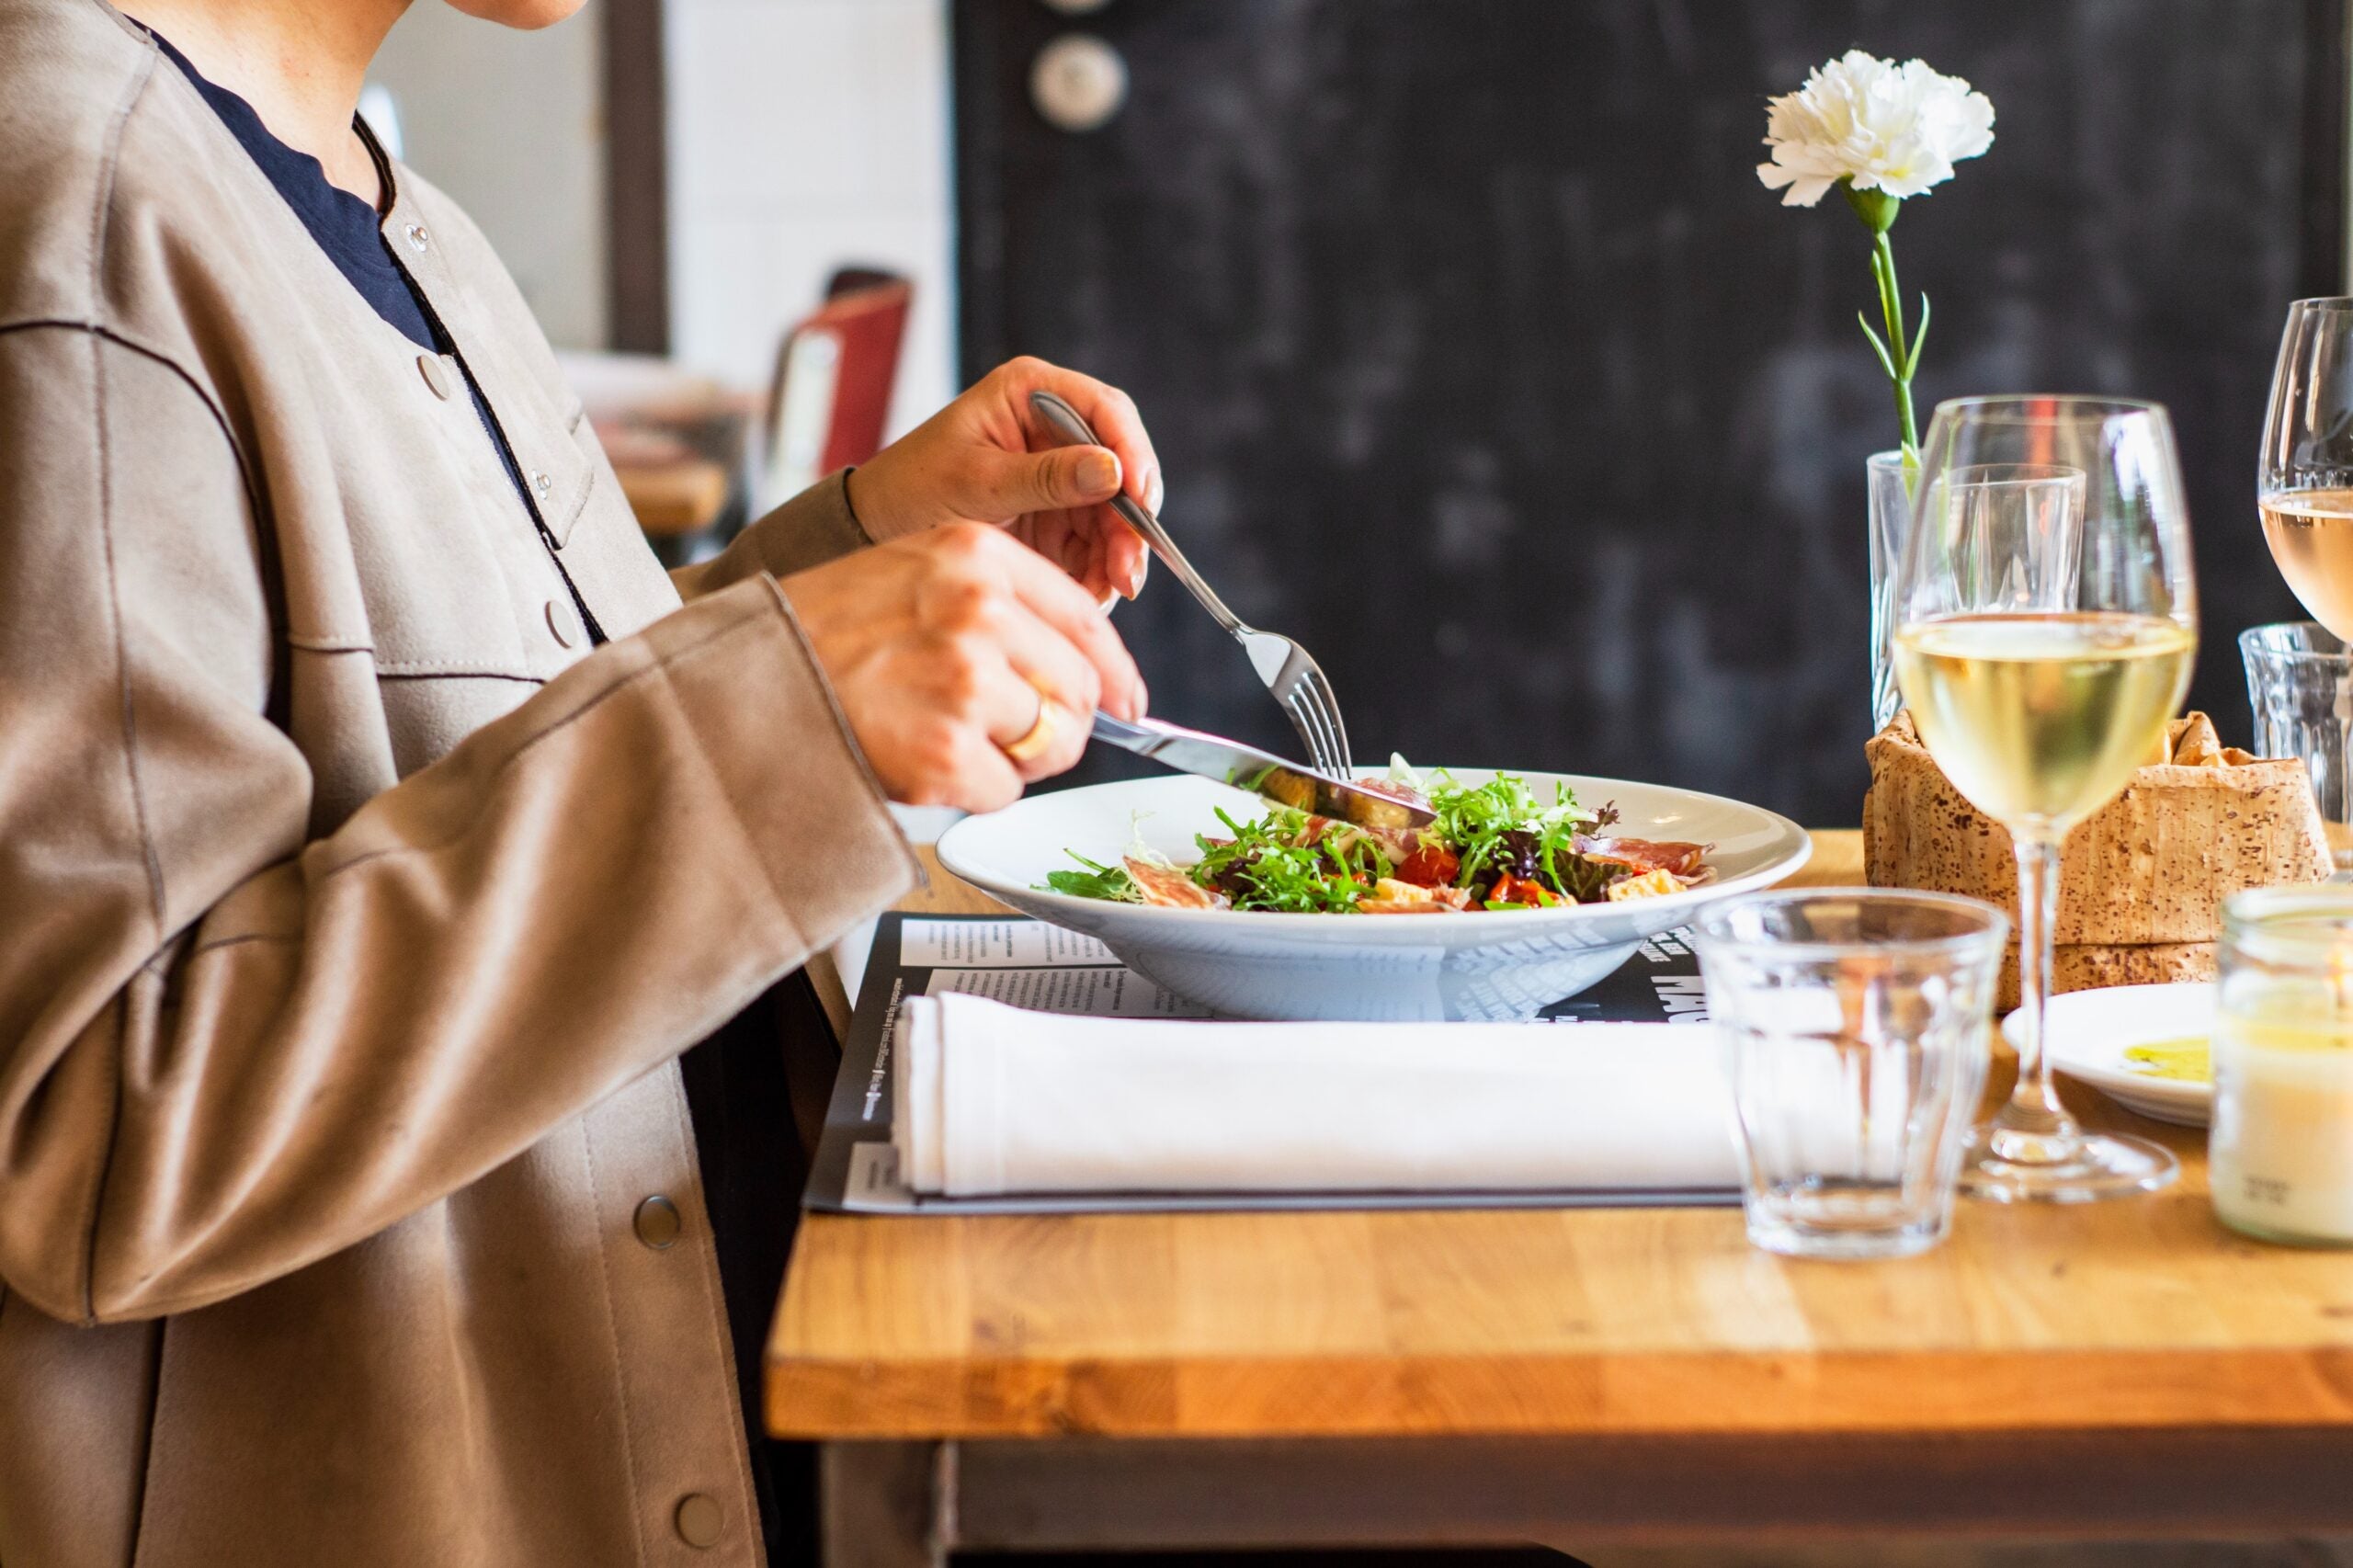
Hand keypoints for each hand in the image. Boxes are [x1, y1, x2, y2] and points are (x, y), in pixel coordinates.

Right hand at [780, 523, 1145, 811]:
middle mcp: (979, 611)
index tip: (1129, 702)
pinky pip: (1005, 790)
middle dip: (1060, 724)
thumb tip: (1083, 666)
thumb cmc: (821, 631)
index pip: (1086, 619)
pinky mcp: (946, 751)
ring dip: (1013, 758)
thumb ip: (995, 600)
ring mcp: (965, 682)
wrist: (742, 680)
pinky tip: (922, 763)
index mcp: (976, 555)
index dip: (1115, 672)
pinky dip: (974, 791)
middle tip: (1014, 736)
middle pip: (1080, 690)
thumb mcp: (911, 572)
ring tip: (947, 740)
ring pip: (1050, 743)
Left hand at [845, 357, 1159, 601]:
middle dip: (1128, 521)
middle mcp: (1053, 426)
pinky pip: (1093, 541)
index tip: (1141, 497)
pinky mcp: (1056, 513)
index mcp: (1031, 392)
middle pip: (1119, 467)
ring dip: (1117, 554)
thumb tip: (1114, 472)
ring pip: (1113, 511)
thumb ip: (1047, 478)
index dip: (1132, 451)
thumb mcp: (978, 482)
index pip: (1104, 411)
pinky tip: (1091, 593)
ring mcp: (1058, 471)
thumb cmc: (914, 486)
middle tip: (1128, 570)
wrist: (877, 527)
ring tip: (1107, 593)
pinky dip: (1098, 569)